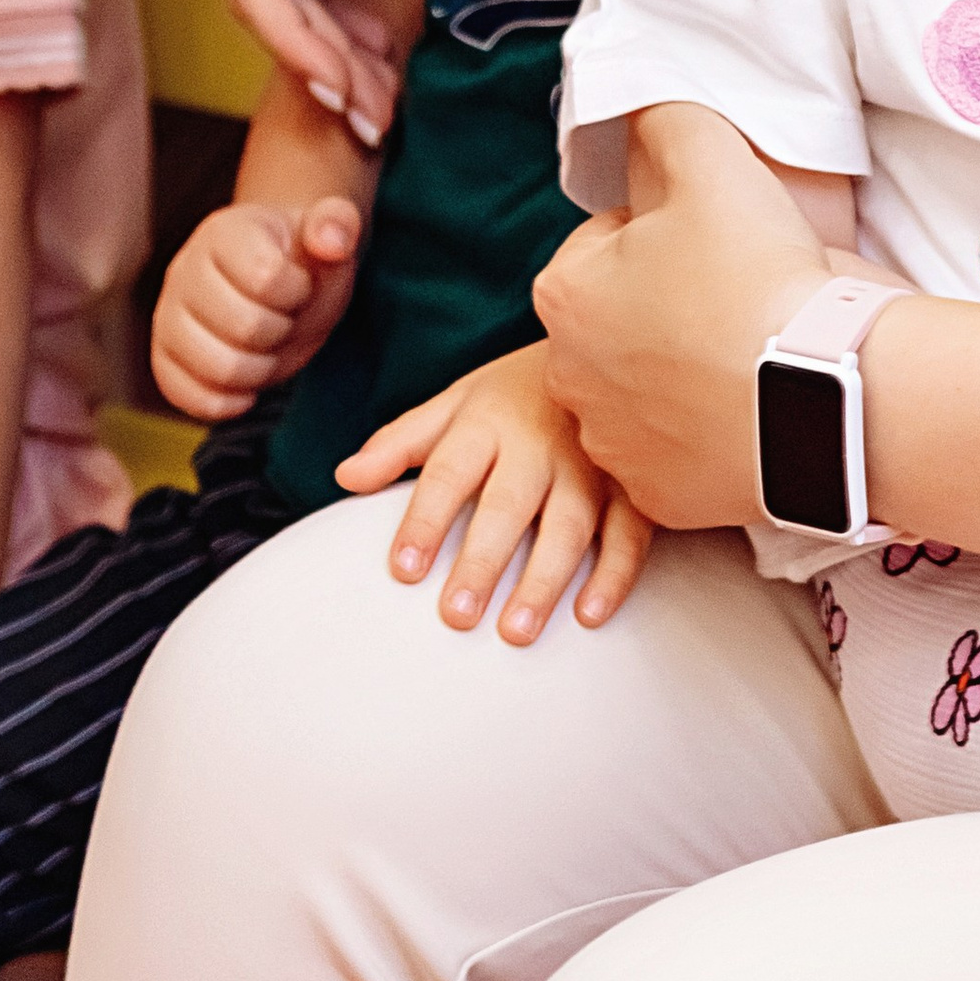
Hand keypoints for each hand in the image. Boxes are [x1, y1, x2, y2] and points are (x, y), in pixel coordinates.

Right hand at [152, 195, 364, 419]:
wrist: (275, 288)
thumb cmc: (301, 262)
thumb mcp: (329, 235)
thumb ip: (337, 224)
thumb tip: (331, 242)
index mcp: (224, 233)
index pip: (265, 276)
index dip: (297, 292)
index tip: (299, 284)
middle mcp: (185, 269)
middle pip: (244, 326)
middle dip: (280, 332)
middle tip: (284, 318)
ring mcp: (168, 315)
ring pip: (216, 366)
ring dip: (258, 370)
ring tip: (266, 348)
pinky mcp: (164, 356)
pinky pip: (183, 394)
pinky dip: (224, 401)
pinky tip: (246, 386)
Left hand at [337, 344, 652, 643]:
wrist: (604, 348)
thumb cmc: (516, 392)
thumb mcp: (456, 403)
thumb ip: (401, 442)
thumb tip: (345, 476)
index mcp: (487, 421)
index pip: (448, 473)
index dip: (425, 520)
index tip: (403, 569)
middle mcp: (538, 442)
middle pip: (506, 505)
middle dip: (481, 560)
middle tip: (457, 616)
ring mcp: (591, 463)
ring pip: (569, 525)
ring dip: (544, 580)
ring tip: (515, 632)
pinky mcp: (635, 483)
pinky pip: (629, 531)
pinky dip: (614, 573)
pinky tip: (589, 614)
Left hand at [536, 103, 830, 531]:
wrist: (826, 397)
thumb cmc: (758, 277)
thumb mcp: (708, 156)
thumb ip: (664, 118)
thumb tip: (644, 110)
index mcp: (565, 294)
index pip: (604, 243)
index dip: (663, 233)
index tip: (711, 243)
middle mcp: (569, 378)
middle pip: (617, 319)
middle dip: (663, 305)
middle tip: (734, 296)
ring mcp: (614, 446)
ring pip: (641, 388)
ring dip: (680, 370)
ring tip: (745, 354)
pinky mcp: (660, 499)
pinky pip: (675, 453)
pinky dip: (704, 433)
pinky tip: (747, 409)